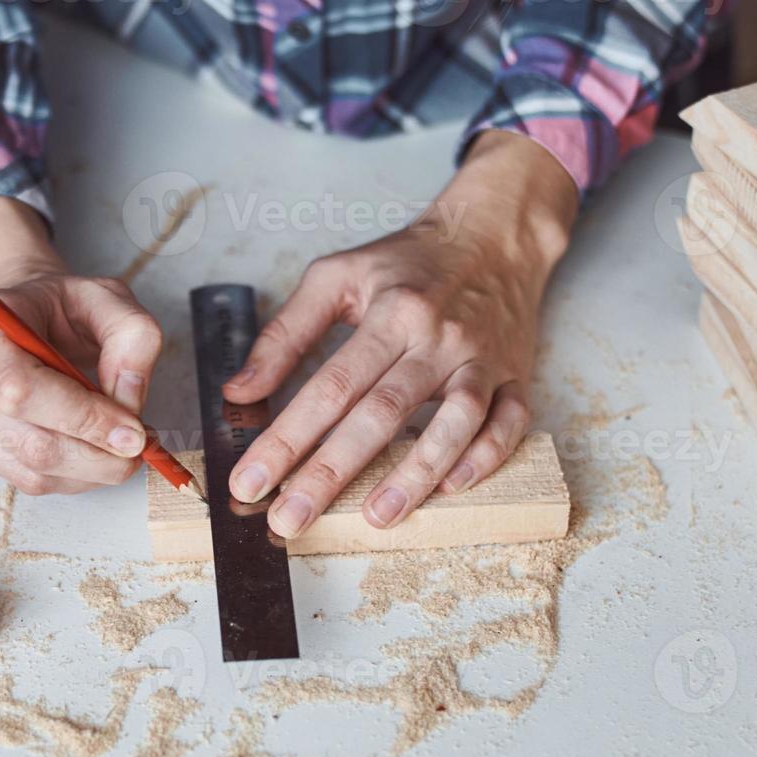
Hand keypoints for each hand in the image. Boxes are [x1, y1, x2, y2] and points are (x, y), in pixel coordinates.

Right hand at [0, 196, 162, 494]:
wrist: (21, 316)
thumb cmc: (63, 307)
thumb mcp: (111, 299)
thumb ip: (132, 337)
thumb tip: (129, 403)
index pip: (22, 389)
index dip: (82, 419)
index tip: (133, 432)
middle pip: (31, 442)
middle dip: (98, 455)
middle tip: (139, 446)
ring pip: (32, 471)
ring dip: (90, 470)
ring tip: (117, 444)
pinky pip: (29, 480)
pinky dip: (73, 476)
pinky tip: (90, 450)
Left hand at [223, 131, 577, 536]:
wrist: (494, 236)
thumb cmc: (409, 262)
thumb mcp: (337, 276)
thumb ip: (286, 333)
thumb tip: (240, 390)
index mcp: (392, 312)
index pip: (330, 385)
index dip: (287, 438)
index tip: (251, 481)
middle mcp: (438, 338)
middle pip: (381, 413)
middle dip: (331, 471)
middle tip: (291, 520)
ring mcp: (482, 360)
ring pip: (455, 423)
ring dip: (416, 474)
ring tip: (376, 517)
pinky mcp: (516, 377)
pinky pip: (509, 423)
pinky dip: (484, 457)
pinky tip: (451, 488)